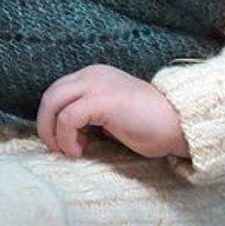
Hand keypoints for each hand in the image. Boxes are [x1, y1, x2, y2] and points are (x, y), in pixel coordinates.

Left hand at [36, 65, 190, 160]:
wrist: (178, 124)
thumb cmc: (148, 125)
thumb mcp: (111, 113)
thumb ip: (88, 113)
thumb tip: (63, 132)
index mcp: (94, 76)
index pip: (57, 92)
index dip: (52, 119)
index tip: (65, 142)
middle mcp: (92, 75)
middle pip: (50, 96)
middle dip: (46, 126)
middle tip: (58, 149)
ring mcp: (97, 85)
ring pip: (53, 104)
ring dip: (54, 133)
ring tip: (72, 151)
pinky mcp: (103, 100)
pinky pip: (68, 118)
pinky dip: (67, 138)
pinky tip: (83, 150)